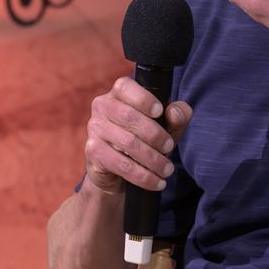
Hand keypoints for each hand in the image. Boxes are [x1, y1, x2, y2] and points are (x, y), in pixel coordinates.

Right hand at [83, 76, 191, 195]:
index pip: (125, 87)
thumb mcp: (164, 128)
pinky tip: (157, 182)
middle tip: (169, 147)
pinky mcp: (93, 152)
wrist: (116, 174)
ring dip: (153, 158)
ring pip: (127, 142)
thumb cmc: (143, 142)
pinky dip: (143, 176)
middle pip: (129, 116)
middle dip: (155, 134)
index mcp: (117, 94)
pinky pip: (121, 164)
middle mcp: (102, 106)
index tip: (160, 112)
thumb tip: (175, 112)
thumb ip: (175, 116)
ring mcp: (95, 129)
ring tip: (167, 169)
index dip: (143, 98)